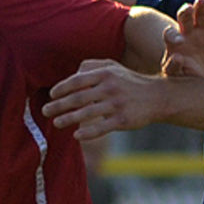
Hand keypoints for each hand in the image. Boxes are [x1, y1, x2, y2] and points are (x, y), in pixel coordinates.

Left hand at [44, 59, 167, 141]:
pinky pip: (101, 128)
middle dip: (58, 105)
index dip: (61, 88)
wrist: (159, 96)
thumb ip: (92, 67)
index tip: (51, 95)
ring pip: (86, 113)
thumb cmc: (131, 82)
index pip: (77, 80)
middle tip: (44, 111)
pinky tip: (76, 136)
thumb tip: (71, 74)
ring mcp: (117, 104)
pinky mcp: (123, 120)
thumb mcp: (114, 68)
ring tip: (56, 123)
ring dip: (68, 119)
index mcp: (105, 74)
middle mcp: (110, 87)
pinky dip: (87, 133)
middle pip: (78, 97)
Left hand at [163, 0, 203, 78]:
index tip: (180, 41)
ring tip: (201, 1)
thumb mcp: (177, 76)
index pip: (170, 34)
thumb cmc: (184, 77)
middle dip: (185, 11)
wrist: (203, 78)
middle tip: (187, 9)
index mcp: (174, 42)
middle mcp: (187, 32)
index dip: (173, 35)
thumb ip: (174, 67)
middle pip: (184, 17)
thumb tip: (176, 57)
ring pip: (199, 13)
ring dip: (200, 6)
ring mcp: (202, 30)